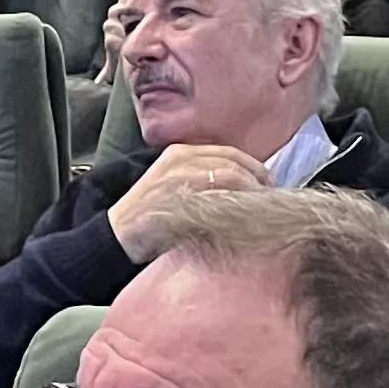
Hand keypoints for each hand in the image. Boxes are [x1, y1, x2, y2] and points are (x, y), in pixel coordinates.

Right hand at [107, 141, 267, 257]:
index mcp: (181, 152)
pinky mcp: (174, 196)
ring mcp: (176, 176)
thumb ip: (204, 180)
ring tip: (261, 208)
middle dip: (257, 180)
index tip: (269, 185)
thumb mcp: (176, 186)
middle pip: (233, 162)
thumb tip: (245, 187)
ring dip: (249, 192)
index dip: (254, 168)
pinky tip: (242, 216)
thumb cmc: (151, 216)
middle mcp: (180, 158)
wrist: (117, 235)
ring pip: (227, 175)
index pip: (230, 153)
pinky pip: (213, 196)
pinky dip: (232, 204)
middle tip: (271, 200)